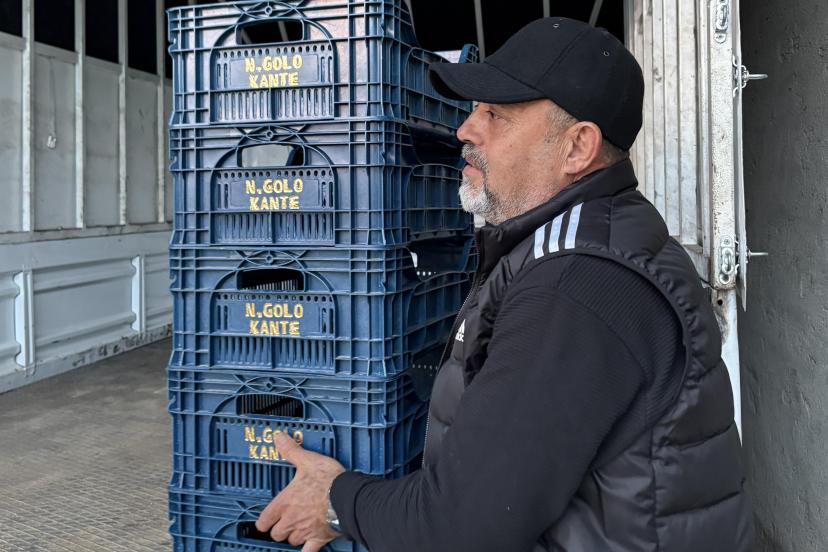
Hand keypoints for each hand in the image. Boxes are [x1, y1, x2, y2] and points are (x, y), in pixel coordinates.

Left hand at [256, 432, 345, 551]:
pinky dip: (306, 551)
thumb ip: (291, 451)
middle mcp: (292, 520)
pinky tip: (307, 550)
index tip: (266, 519)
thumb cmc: (328, 480)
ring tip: (298, 529)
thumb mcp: (307, 460)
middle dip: (279, 529)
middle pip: (276, 534)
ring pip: (291, 541)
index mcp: (285, 502)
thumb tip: (279, 438)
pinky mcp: (319, 538)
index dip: (263, 521)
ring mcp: (305, 531)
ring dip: (292, 536)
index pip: (264, 520)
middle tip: (284, 522)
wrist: (348, 495)